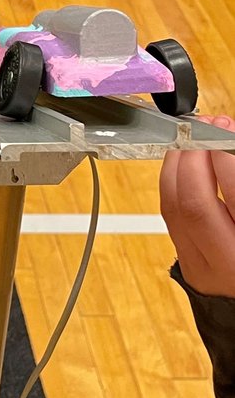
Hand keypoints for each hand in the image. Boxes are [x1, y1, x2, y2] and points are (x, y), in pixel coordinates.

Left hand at [160, 116, 234, 296]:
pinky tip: (183, 164)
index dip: (225, 161)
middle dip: (195, 159)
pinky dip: (172, 183)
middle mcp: (225, 265)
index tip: (224, 131)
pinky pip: (169, 216)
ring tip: (193, 139)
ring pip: (172, 208)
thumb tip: (229, 140)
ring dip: (178, 166)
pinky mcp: (186, 264)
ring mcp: (200, 268)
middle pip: (194, 205)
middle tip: (206, 129)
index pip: (234, 200)